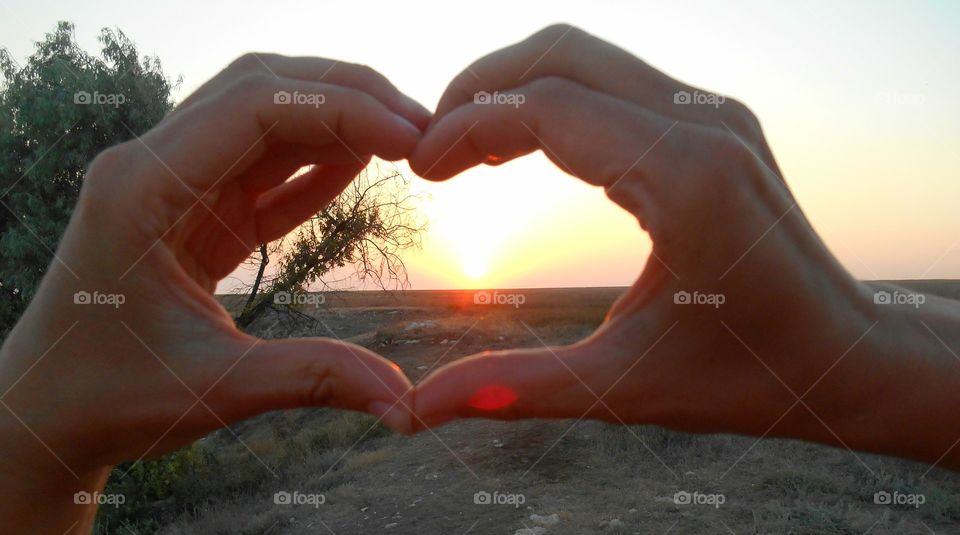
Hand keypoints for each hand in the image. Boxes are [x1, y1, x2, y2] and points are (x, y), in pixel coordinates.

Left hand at [0, 54, 425, 529]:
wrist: (51, 410)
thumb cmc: (109, 395)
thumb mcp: (211, 388)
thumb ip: (312, 378)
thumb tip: (406, 400)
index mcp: (143, 187)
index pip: (254, 108)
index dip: (341, 109)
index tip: (411, 138)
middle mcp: (156, 166)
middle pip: (262, 90)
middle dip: (348, 96)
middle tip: (422, 128)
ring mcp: (177, 183)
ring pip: (268, 120)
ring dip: (338, 121)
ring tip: (407, 142)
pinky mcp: (198, 209)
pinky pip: (266, 167)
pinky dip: (317, 160)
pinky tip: (364, 163)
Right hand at [410, 26, 890, 446]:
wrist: (840, 355)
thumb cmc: (745, 377)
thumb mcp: (621, 387)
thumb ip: (515, 386)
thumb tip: (420, 409)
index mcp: (683, 180)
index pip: (546, 109)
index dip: (467, 130)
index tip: (420, 169)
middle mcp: (702, 126)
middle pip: (561, 55)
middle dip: (479, 89)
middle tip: (431, 148)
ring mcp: (713, 116)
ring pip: (587, 58)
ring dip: (516, 90)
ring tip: (466, 151)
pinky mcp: (714, 123)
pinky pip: (615, 83)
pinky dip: (556, 101)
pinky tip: (524, 149)